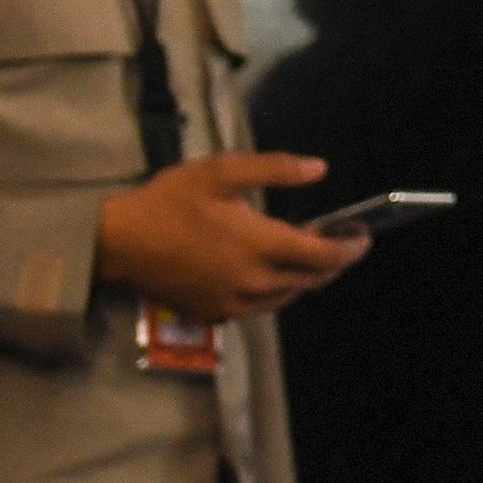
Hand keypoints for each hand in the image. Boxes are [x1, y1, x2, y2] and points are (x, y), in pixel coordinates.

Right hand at [94, 153, 365, 322]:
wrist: (119, 241)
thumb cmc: (171, 201)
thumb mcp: (223, 171)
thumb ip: (276, 169)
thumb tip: (320, 168)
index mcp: (260, 246)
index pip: (321, 257)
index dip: (349, 249)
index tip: (363, 237)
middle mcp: (252, 282)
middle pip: (310, 281)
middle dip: (333, 263)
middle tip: (343, 243)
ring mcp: (232, 303)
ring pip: (286, 297)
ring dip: (305, 279)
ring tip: (312, 255)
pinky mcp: (213, 314)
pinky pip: (259, 307)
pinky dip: (276, 291)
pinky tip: (272, 272)